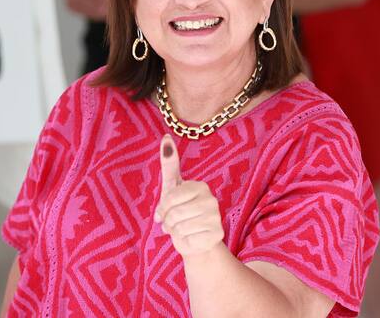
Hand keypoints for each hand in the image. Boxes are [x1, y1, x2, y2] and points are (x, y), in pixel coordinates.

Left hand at [154, 135, 223, 256]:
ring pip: (180, 227)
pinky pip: (188, 240)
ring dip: (176, 232)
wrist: (195, 241)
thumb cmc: (181, 213)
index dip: (163, 208)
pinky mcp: (217, 235)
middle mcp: (211, 199)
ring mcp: (216, 217)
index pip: (170, 197)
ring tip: (183, 230)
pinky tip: (192, 239)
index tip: (166, 210)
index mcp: (200, 186)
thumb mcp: (172, 188)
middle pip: (174, 213)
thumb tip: (165, 137)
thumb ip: (169, 163)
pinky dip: (185, 242)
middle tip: (174, 223)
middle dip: (168, 222)